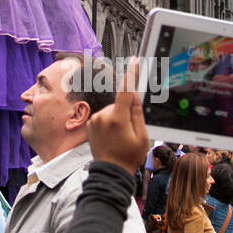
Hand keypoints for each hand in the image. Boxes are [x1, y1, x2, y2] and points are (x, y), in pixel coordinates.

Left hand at [87, 58, 150, 174]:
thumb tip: (134, 95)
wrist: (110, 171)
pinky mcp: (90, 124)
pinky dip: (110, 123)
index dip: (130, 75)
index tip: (133, 60)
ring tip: (120, 138)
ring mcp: (95, 120)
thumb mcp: (142, 137)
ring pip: (111, 111)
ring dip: (117, 119)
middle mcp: (103, 116)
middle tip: (130, 132)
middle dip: (126, 112)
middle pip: (119, 104)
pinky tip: (112, 137)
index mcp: (117, 118)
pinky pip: (104, 117)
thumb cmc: (129, 156)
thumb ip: (136, 113)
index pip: (125, 91)